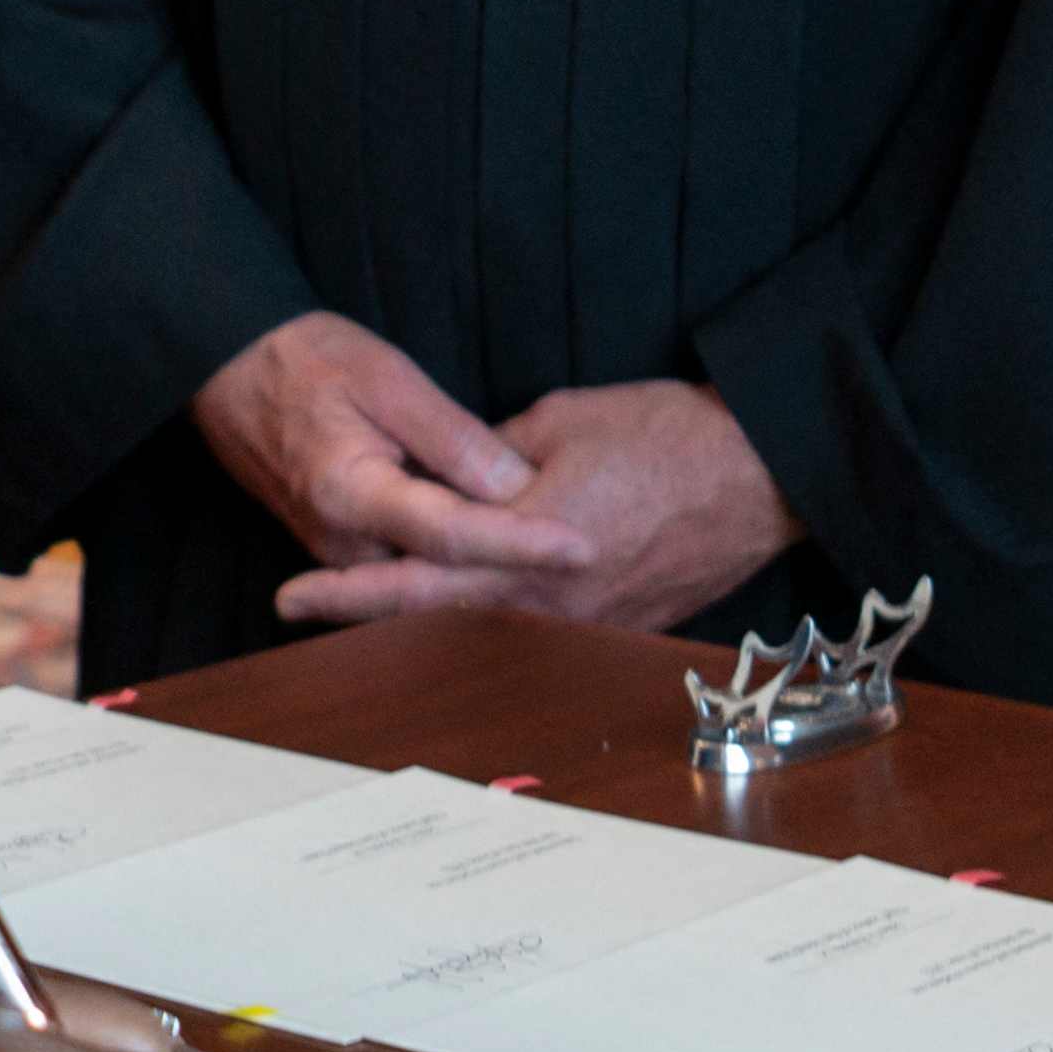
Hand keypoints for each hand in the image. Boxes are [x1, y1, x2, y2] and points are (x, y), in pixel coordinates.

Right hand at [193, 312, 589, 590]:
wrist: (231, 370)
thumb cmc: (306, 361)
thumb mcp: (386, 378)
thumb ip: (452, 438)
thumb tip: (518, 486)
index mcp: (351, 494)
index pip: (453, 535)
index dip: (521, 542)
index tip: (581, 545)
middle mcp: (342, 543)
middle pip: (446, 576)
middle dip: (520, 574)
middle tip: (595, 563)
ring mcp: (340, 554)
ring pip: (429, 582)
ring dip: (492, 573)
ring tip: (563, 560)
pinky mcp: (344, 551)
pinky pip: (411, 568)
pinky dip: (458, 563)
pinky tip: (508, 553)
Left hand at [274, 375, 796, 632]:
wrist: (761, 475)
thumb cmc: (664, 433)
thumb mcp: (558, 421)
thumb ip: (487, 456)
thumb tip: (450, 476)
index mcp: (526, 547)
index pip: (416, 578)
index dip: (348, 590)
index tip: (291, 596)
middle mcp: (549, 602)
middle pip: (437, 620)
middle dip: (368, 615)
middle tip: (304, 607)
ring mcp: (585, 622)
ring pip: (484, 629)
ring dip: (425, 619)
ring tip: (368, 606)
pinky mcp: (616, 624)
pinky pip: (535, 628)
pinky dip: (488, 617)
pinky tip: (463, 603)